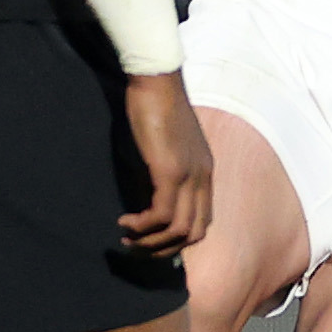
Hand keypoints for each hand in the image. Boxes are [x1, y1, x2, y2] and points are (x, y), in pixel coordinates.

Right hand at [119, 73, 213, 254]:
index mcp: (205, 171)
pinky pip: (162, 213)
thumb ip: (164, 173)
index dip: (178, 239)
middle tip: (137, 246)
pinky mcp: (170, 170)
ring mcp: (190, 175)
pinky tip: (125, 220)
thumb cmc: (157, 109)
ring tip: (127, 237)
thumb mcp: (166, 148)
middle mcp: (203, 176)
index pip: (203, 220)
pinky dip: (143, 225)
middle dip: (165, 249)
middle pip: (195, 232)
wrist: (157, 82)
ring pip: (179, 229)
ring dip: (151, 242)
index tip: (151, 240)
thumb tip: (150, 198)